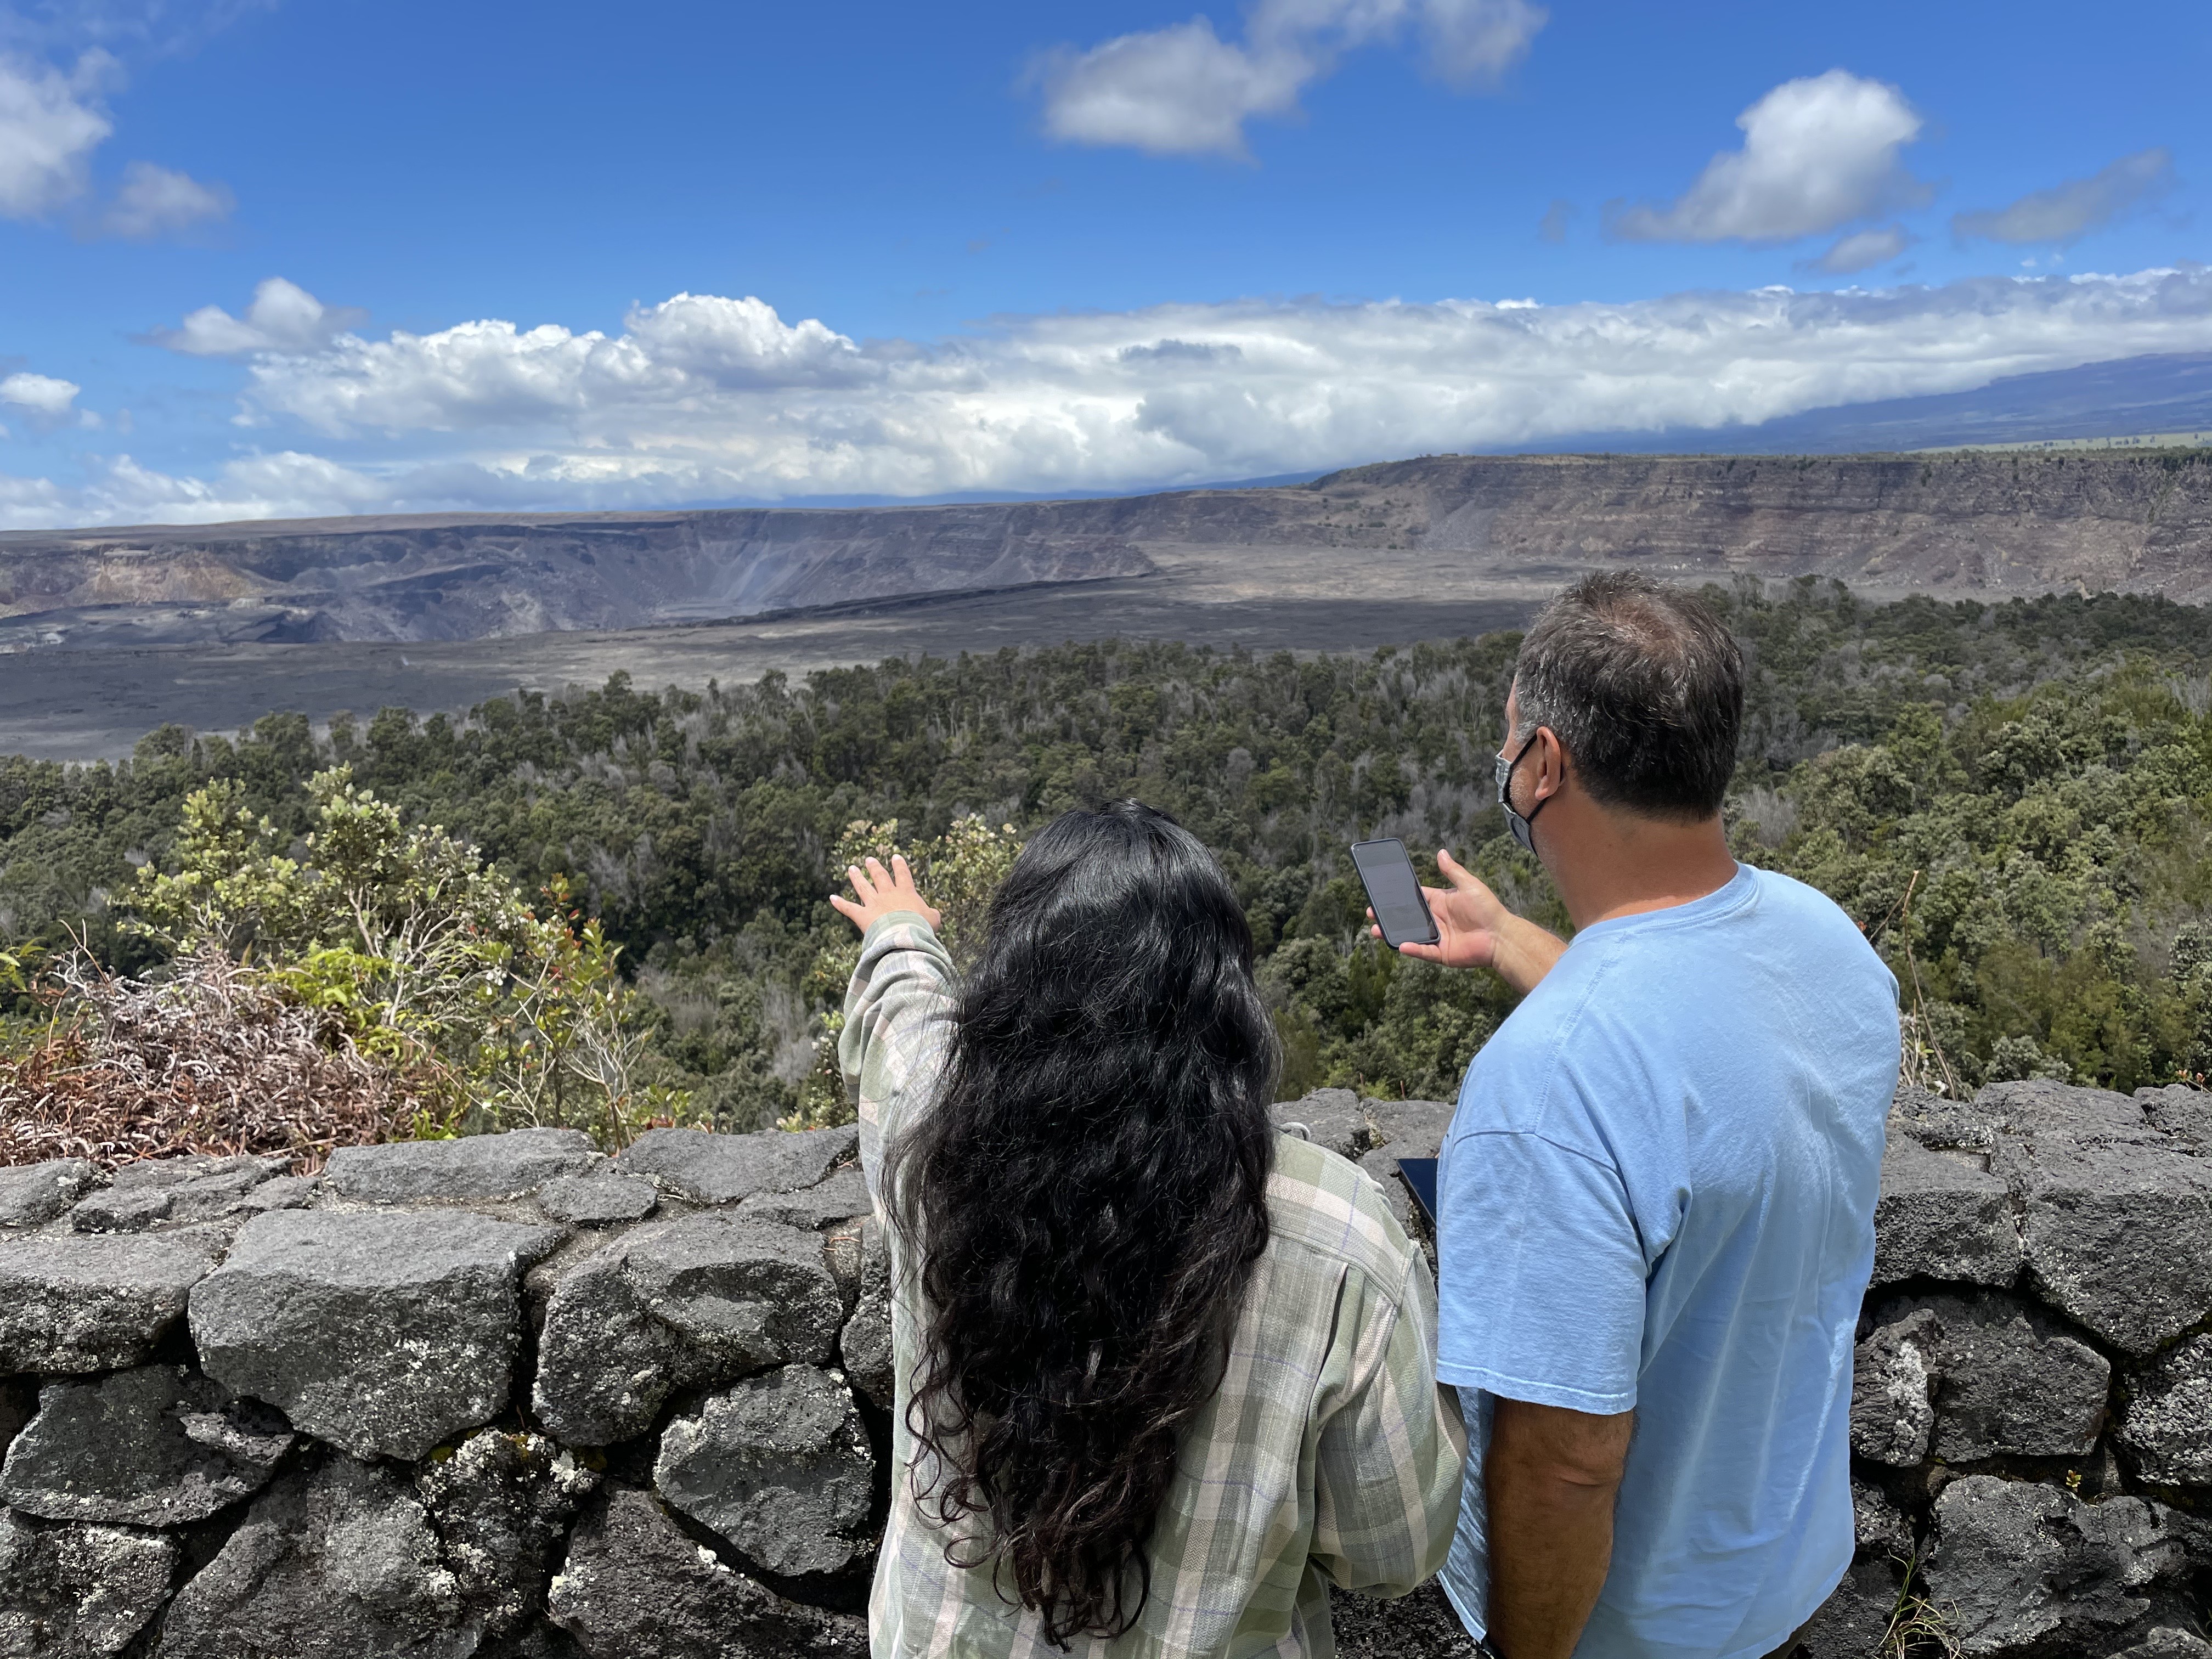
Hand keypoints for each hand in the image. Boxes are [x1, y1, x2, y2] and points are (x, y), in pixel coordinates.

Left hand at [830, 854, 941, 935]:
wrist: (904, 936)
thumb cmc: (921, 928)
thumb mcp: (933, 920)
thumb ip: (932, 914)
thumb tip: (934, 914)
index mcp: (906, 893)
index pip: (903, 875)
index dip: (899, 866)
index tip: (896, 857)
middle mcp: (888, 895)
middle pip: (880, 877)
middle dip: (874, 867)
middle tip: (869, 859)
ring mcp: (873, 904)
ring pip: (863, 887)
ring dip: (857, 877)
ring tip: (851, 868)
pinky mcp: (862, 916)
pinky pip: (849, 908)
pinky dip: (840, 904)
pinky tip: (832, 898)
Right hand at [1369, 849, 1563, 994]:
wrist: (1501, 936)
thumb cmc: (1488, 908)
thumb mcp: (1469, 885)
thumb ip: (1452, 871)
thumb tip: (1441, 851)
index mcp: (1440, 903)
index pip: (1415, 898)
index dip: (1398, 896)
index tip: (1381, 892)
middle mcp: (1436, 920)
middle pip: (1407, 918)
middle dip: (1388, 916)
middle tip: (1371, 912)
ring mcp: (1437, 938)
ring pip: (1409, 935)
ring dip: (1392, 933)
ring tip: (1375, 930)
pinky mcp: (1441, 954)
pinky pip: (1423, 951)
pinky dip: (1412, 948)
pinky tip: (1399, 944)